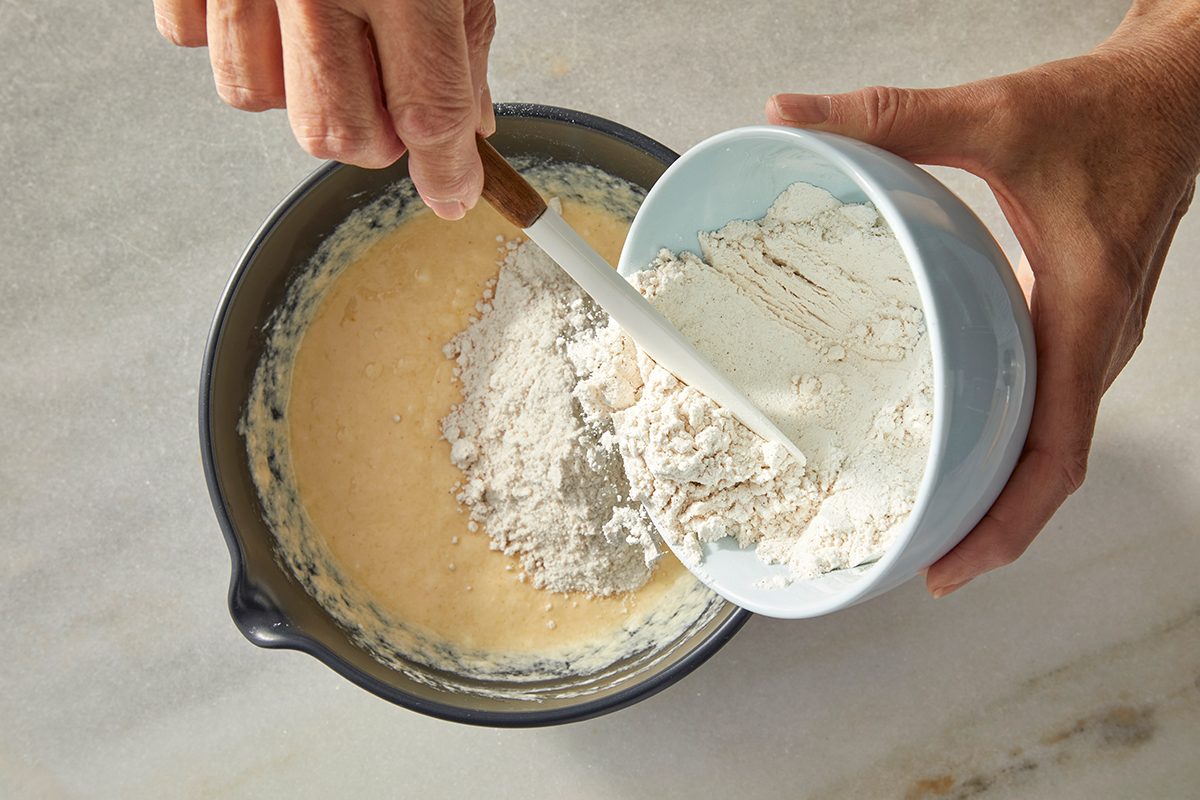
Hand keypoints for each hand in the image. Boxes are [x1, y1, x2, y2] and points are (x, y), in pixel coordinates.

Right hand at [154, 0, 496, 218]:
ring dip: (300, 93)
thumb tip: (467, 134)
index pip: (428, 115)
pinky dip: (235, 42)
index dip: (448, 171)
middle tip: (390, 98)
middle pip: (338, 132)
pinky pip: (195, 44)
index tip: (455, 196)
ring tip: (325, 42)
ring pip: (258, 100)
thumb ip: (464, 49)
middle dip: (375, 138)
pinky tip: (267, 14)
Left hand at [766, 0, 1199, 596]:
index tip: (950, 567)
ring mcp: (1093, 337)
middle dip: (990, 526)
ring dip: (998, 491)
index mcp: (1084, 311)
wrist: (1179, 94)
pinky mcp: (1079, 323)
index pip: (1057, 451)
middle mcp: (1096, 340)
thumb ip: (890, 116)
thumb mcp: (995, 114)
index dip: (1006, 522)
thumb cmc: (1107, 111)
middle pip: (1050, 467)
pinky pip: (1047, 404)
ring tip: (930, 522)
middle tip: (918, 562)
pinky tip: (958, 442)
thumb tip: (792, 114)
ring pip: (1050, 442)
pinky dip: (1006, 440)